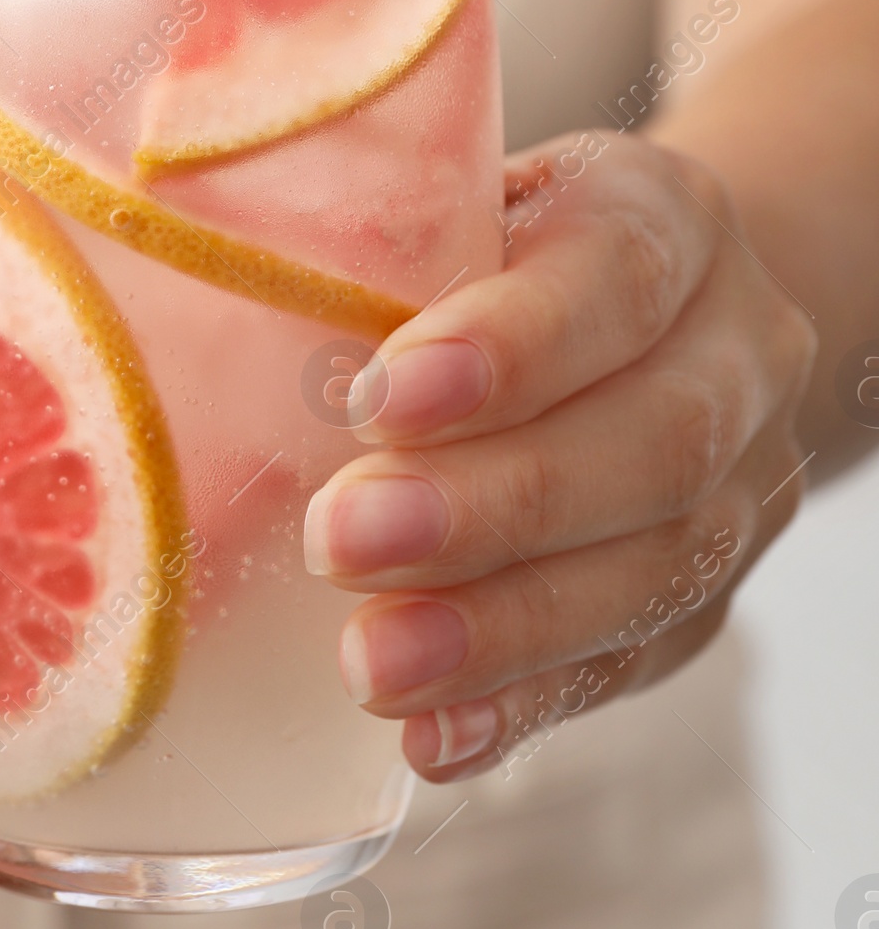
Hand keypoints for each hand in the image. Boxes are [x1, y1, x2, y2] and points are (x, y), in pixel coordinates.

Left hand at [303, 130, 817, 780]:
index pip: (614, 274)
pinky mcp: (708, 600)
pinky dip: (524, 706)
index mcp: (668, 219)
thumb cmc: (506, 245)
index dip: (509, 345)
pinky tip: (431, 736)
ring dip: (504, 629)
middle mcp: (737, 352)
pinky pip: (632, 664)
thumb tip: (185, 252)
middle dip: (491, 506)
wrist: (663, 309)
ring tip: (374, 663)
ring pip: (657, 572)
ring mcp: (744, 488)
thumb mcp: (459, 192)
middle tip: (344, 542)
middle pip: (652, 442)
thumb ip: (370, 222)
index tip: (377, 399)